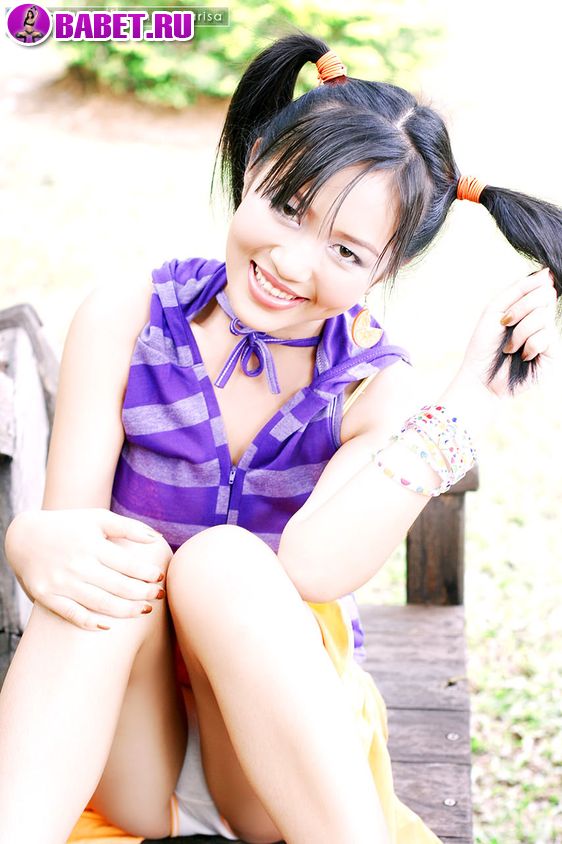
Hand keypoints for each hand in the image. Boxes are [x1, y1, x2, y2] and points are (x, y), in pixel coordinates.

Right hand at [5, 508, 172, 630]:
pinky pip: (72, 615)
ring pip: (100, 604)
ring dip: (126, 611)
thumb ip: (127, 527)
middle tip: (159, 595)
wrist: (24, 536)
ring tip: (145, 611)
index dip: (147, 573)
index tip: (160, 577)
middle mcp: (77, 564)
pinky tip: (110, 626)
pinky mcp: (46, 596)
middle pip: (118, 586)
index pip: (127, 564)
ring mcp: (61, 583)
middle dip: (143, 594)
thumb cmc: (69, 526)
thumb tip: (156, 538)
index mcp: (91, 544)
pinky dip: (91, 623)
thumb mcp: (97, 518)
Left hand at [459, 267, 560, 399]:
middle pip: (545, 296)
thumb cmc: (484, 345)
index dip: (524, 294)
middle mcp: (542, 320)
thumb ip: (519, 289)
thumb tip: (547, 273)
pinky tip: (521, 357)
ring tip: (510, 347)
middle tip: (505, 325)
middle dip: (520, 310)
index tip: (507, 313)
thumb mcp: (495, 310)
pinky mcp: (553, 354)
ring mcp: (549, 336)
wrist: (480, 377)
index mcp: (529, 308)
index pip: (541, 286)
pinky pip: (546, 337)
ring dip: (520, 332)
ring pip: (544, 316)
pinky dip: (527, 345)